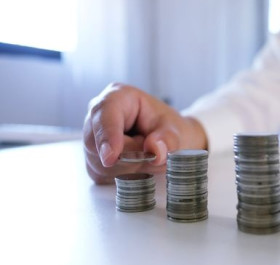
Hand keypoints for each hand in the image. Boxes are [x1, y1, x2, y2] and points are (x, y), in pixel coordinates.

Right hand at [83, 83, 207, 183]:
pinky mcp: (93, 160)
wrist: (168, 140)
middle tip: (152, 154)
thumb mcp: (176, 131)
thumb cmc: (168, 129)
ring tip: (145, 155)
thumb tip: (155, 150)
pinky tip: (136, 166)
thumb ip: (169, 140)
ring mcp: (92, 138)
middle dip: (127, 157)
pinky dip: (123, 176)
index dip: (107, 136)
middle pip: (98, 144)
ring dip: (128, 168)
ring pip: (100, 163)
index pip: (105, 114)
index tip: (112, 156)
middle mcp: (98, 116)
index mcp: (118, 97)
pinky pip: (103, 174)